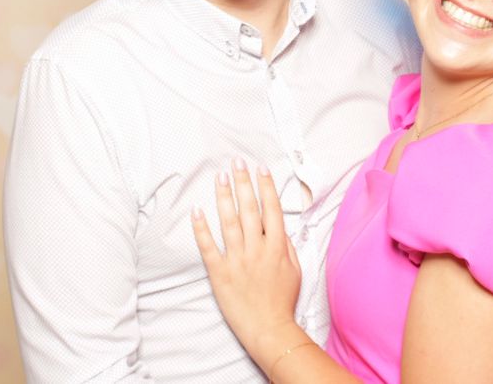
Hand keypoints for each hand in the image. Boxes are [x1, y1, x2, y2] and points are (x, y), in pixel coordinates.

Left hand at [192, 160, 301, 353]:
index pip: (271, 209)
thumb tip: (281, 226)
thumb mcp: (295, 270)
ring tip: (220, 177)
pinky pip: (209, 247)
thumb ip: (287, 246)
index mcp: (277, 247)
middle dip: (243, 183)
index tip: (260, 168)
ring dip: (224, 197)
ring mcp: (238, 260)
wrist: (269, 330)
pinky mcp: (220, 273)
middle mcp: (257, 250)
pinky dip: (201, 229)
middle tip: (237, 162)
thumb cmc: (283, 301)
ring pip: (229, 222)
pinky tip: (197, 211)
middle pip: (250, 209)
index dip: (266, 187)